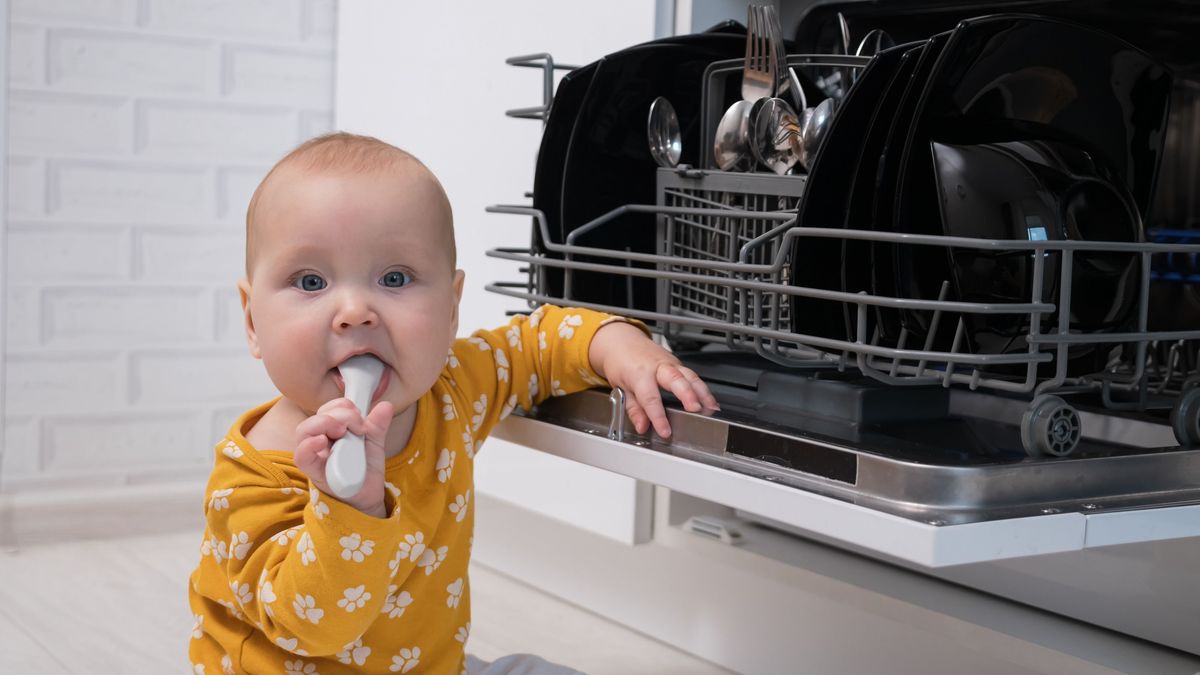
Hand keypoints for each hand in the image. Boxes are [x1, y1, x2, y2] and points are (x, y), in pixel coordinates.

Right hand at [294, 398, 394, 516]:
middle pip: (316, 417)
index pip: (328, 409)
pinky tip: (322, 441)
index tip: (361, 417)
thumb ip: (378, 426)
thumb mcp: (374, 444)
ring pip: (304, 430)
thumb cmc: (364, 470)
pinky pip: (302, 456)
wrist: (367, 497)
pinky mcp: (313, 471)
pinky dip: (310, 445)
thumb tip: (386, 405)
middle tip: (358, 426)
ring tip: (343, 432)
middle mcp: (320, 441)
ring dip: (325, 424)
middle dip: (339, 414)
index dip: (342, 406)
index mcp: (332, 431)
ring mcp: (315, 455)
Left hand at [589, 322, 718, 437]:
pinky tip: (710, 401)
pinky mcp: (678, 364)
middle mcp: (657, 366)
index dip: (658, 416)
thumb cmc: (620, 363)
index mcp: (639, 373)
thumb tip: (642, 426)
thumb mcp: (620, 387)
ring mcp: (670, 363)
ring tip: (711, 409)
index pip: (650, 398)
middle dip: (688, 394)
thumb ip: (633, 409)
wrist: (622, 341)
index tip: (665, 431)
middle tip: (696, 409)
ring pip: (690, 375)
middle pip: (675, 379)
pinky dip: (703, 389)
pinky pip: (693, 375)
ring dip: (703, 392)